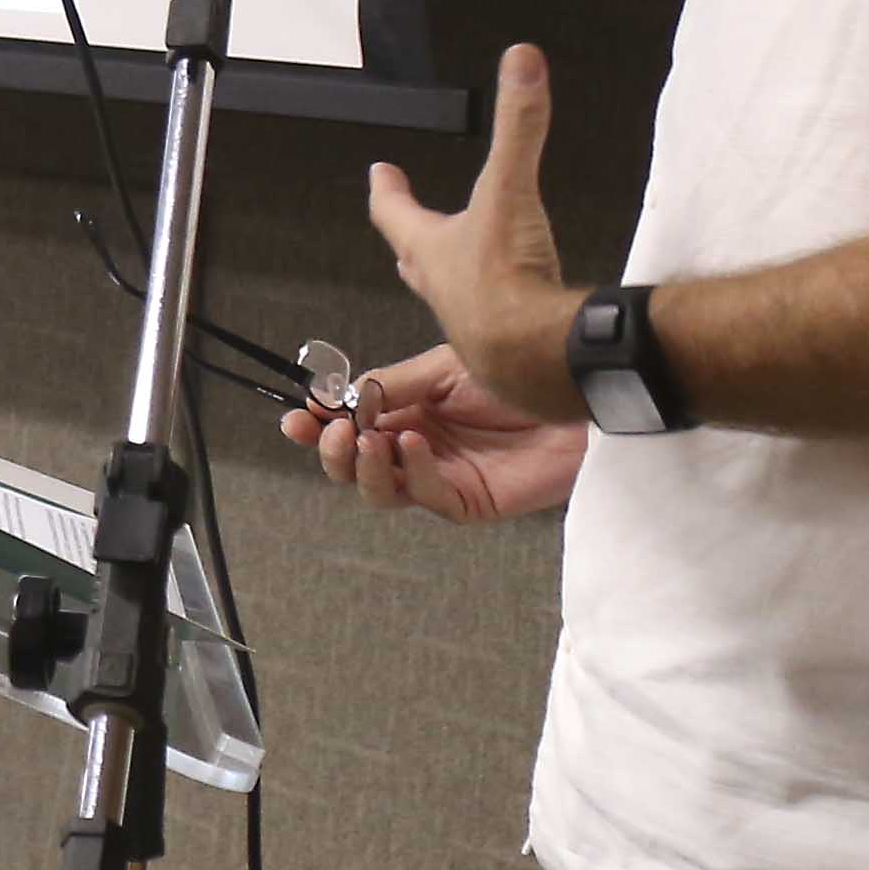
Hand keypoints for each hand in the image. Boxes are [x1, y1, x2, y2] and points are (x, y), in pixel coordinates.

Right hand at [281, 344, 586, 522]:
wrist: (569, 396)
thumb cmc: (516, 377)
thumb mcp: (442, 368)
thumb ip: (391, 384)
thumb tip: (342, 395)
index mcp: (402, 415)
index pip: (347, 427)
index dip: (317, 425)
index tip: (298, 417)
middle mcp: (413, 450)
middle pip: (353, 466)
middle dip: (332, 452)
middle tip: (332, 433)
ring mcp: (437, 478)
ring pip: (379, 490)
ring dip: (365, 467)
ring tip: (370, 440)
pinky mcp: (465, 501)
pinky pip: (424, 496)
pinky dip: (413, 471)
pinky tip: (414, 444)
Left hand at [367, 42, 579, 413]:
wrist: (533, 358)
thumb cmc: (506, 281)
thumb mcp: (510, 190)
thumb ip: (519, 125)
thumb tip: (520, 60)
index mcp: (432, 249)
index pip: (395, 212)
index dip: (388, 189)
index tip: (379, 171)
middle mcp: (442, 288)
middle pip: (414, 258)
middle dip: (410, 237)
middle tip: (403, 226)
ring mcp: (468, 324)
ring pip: (449, 295)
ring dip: (451, 279)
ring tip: (461, 268)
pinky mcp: (501, 351)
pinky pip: (492, 324)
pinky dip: (498, 312)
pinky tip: (515, 311)